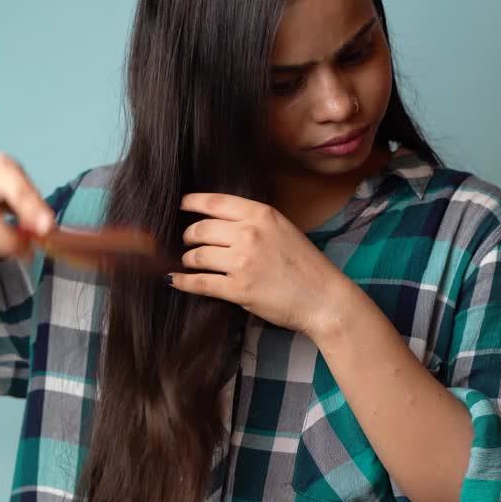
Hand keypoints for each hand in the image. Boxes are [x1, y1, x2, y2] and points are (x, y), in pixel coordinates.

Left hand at [168, 193, 346, 336]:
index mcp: (262, 214)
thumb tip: (219, 221)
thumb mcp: (283, 229)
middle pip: (200, 229)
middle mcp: (249, 234)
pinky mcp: (238, 289)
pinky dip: (183, 281)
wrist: (324, 299)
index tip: (182, 205)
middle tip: (188, 242)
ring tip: (190, 262)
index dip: (192, 202)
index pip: (215, 202)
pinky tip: (176, 280)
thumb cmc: (306, 265)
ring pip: (196, 255)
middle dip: (188, 236)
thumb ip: (254, 221)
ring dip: (188, 259)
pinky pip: (199, 282)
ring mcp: (242, 262)